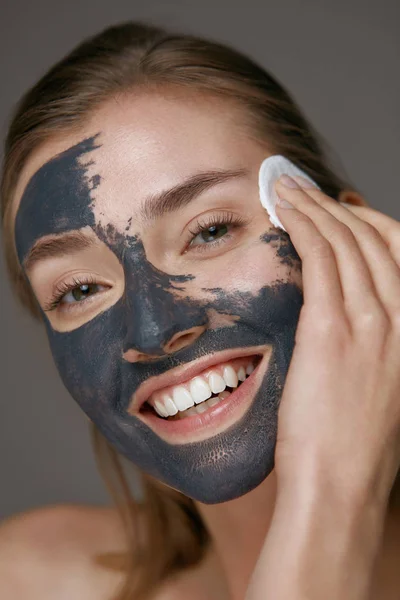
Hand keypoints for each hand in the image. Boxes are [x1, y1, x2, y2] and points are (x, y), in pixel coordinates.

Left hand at [244, 177, 399, 599]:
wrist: (342, 486)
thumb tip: (341, 316)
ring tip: (285, 185)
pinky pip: (320, 257)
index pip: (396, 254)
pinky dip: (303, 225)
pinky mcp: (332, 328)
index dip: (368, 222)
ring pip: (345, 241)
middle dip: (336, 205)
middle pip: (373, 238)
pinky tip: (283, 208)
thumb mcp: (375, 384)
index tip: (340, 207)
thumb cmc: (350, 444)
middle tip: (304, 185)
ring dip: (313, 206)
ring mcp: (370, 321)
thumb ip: (368, 343)